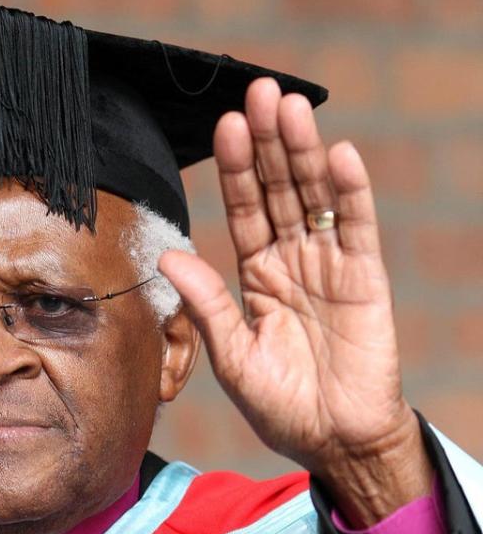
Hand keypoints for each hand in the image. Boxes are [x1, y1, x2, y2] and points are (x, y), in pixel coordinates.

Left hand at [158, 76, 432, 525]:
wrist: (334, 440)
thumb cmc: (281, 406)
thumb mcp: (233, 357)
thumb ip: (207, 305)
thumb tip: (168, 256)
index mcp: (256, 279)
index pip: (243, 211)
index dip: (235, 170)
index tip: (223, 127)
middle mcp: (292, 262)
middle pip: (279, 191)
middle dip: (268, 144)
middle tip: (259, 92)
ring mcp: (330, 266)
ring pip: (314, 198)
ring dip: (304, 153)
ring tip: (290, 108)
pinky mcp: (365, 279)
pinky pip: (357, 228)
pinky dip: (350, 193)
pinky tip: (338, 156)